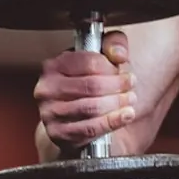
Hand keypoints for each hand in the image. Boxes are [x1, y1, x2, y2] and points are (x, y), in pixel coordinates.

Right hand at [33, 30, 137, 152]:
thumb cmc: (90, 85)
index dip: (112, 68)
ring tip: (130, 100)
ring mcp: (50, 112)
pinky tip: (126, 115)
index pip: (88, 62)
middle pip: (91, 85)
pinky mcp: (57, 133)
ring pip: (91, 107)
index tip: (125, 72)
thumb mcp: (103, 58)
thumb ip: (114, 45)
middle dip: (117, 86)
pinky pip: (90, 128)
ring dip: (117, 104)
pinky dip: (112, 122)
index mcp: (55, 65)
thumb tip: (118, 54)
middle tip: (131, 86)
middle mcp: (47, 88)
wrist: (75, 120)